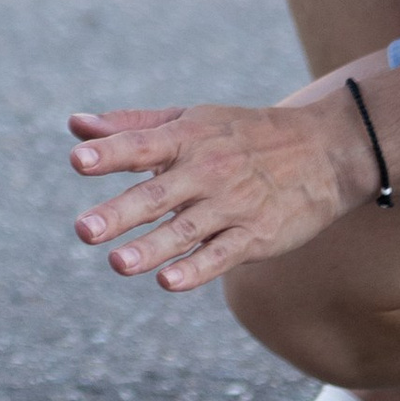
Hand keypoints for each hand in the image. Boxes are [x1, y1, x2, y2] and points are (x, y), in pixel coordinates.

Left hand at [67, 92, 367, 293]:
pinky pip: (221, 255)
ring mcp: (232, 205)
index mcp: (186, 138)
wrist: (325, 151)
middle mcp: (207, 170)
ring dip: (151, 248)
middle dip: (119, 213)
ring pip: (185, 231)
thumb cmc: (241, 134)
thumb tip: (74, 125)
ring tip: (118, 263)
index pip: (141, 145)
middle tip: (83, 230)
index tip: (77, 160)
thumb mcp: (188, 118)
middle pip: (157, 195)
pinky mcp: (256, 235)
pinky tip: (168, 282)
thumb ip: (129, 126)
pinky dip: (196, 270)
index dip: (109, 152)